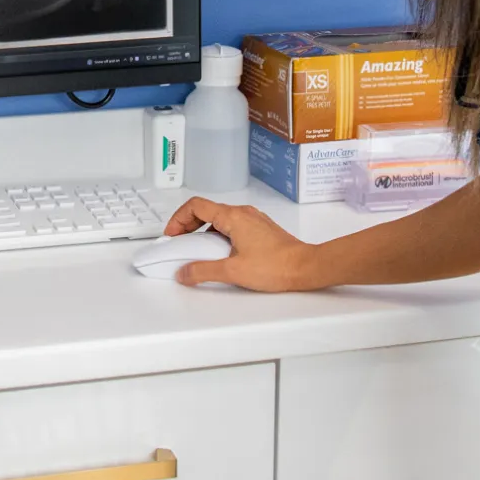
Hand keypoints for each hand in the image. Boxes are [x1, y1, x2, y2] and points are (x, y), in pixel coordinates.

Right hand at [162, 196, 315, 291]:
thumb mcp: (232, 271)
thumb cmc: (276, 266)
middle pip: (206, 211)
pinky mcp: (260, 230)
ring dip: (203, 231)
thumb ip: (203, 271)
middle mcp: (242, 213)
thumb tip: (184, 273)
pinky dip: (218, 235)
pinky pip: (232, 225)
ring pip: (219, 218)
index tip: (172, 235)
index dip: (178, 219)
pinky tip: (219, 253)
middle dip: (188, 225)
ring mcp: (253, 220)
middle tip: (180, 242)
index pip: (195, 206)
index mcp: (233, 217)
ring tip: (198, 250)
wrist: (306, 267)